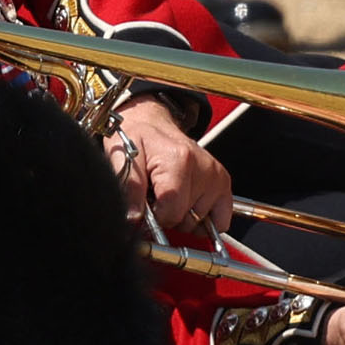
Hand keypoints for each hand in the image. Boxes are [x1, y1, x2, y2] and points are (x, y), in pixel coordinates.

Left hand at [103, 96, 233, 232]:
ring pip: (201, 222)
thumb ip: (129, 190)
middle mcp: (203, 167)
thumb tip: (134, 218)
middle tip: (156, 196)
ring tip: (171, 194)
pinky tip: (188, 205)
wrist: (151, 122)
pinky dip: (204, 220)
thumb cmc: (138, 138)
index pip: (172, 212)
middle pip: (186, 219)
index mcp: (179, 160)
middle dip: (168, 216)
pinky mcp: (222, 181)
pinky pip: (221, 219)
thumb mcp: (122, 157)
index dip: (155, 218)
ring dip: (184, 216)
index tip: (146, 207)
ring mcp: (215, 175)